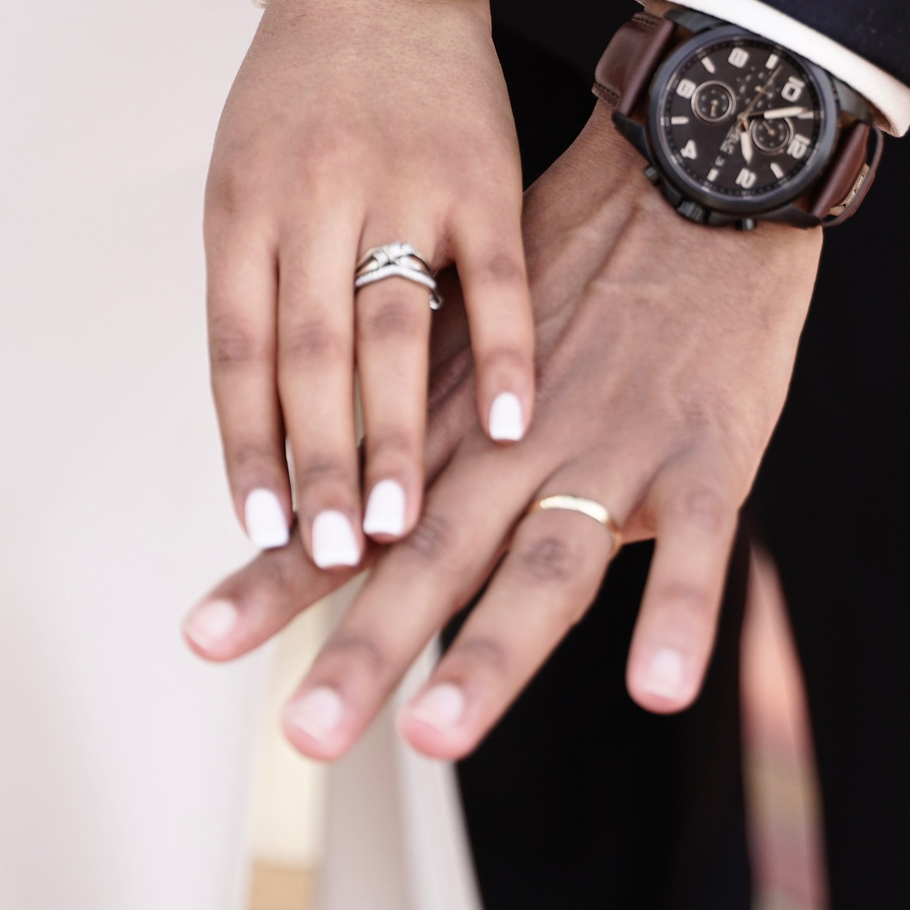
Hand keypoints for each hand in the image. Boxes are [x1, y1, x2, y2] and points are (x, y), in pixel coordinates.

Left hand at [184, 106, 819, 760]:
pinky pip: (695, 544)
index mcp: (458, 426)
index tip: (202, 639)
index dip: (281, 578)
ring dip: (492, 652)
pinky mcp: (707, 453)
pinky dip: (679, 611)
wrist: (695, 175)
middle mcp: (519, 448)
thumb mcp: (473, 330)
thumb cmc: (582, 257)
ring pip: (546, 565)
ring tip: (437, 734)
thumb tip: (336, 500)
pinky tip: (659, 688)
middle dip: (368, 648)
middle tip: (306, 733)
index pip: (358, 517)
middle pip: (434, 557)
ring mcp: (611, 452)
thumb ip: (418, 421)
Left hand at [204, 0, 531, 575]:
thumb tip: (265, 438)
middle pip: (310, 355)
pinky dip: (501, 355)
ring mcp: (401, 184)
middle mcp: (314, 197)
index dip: (248, 447)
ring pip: (395, 328)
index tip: (263, 532)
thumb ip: (258, 293)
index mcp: (242, 208)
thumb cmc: (300, 98)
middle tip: (335, 555)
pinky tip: (511, 427)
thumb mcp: (245, 180)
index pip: (236, 351)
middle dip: (321, 464)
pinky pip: (495, 278)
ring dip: (397, 433)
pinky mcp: (481, 175)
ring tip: (403, 524)